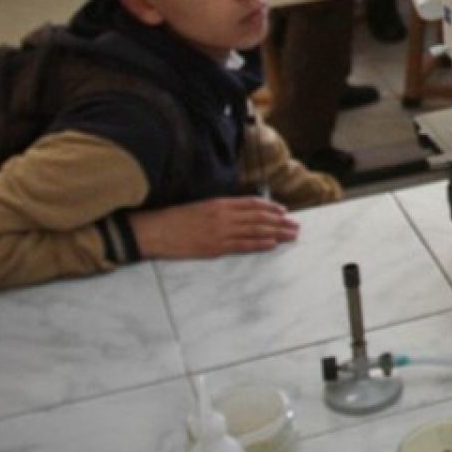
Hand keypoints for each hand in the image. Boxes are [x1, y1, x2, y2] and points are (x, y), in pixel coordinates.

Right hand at [129, 196, 299, 259]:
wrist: (156, 231)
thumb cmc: (176, 219)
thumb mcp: (201, 207)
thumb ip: (222, 210)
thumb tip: (241, 214)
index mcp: (220, 203)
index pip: (252, 204)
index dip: (270, 207)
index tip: (283, 211)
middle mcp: (224, 215)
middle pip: (259, 217)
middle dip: (280, 221)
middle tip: (295, 225)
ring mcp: (221, 232)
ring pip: (256, 231)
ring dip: (276, 233)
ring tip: (290, 235)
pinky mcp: (216, 247)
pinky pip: (243, 245)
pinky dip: (259, 244)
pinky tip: (272, 244)